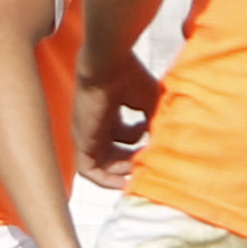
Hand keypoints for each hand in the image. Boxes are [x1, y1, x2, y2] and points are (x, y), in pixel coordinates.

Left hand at [71, 62, 158, 189]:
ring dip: (124, 170)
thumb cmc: (129, 77)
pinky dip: (106, 180)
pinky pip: (89, 170)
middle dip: (134, 162)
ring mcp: (86, 134)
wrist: (108, 65)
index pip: (123, 141)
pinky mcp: (81, 141)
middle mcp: (96, 127)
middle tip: (150, 158)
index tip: (155, 152)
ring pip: (103, 165)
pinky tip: (125, 182)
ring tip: (142, 162)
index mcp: (110, 115)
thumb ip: (155, 125)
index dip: (140, 151)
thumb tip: (164, 144)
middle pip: (113, 155)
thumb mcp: (150, 105)